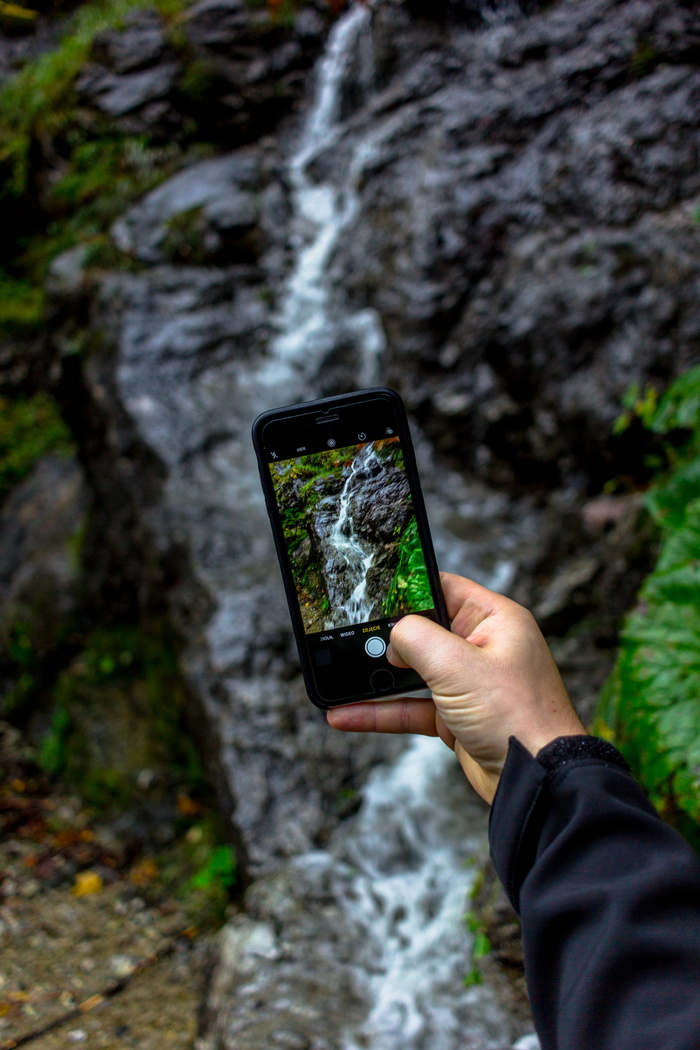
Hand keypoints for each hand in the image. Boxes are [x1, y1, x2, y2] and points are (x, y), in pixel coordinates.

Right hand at [327, 573, 584, 802]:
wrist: (539, 782)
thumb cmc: (517, 717)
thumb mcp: (457, 665)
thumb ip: (416, 638)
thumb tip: (392, 637)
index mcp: (495, 620)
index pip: (443, 588)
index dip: (407, 588)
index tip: (370, 591)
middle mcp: (483, 648)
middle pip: (423, 631)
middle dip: (385, 639)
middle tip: (346, 638)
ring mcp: (469, 684)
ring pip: (412, 673)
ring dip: (376, 679)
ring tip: (337, 677)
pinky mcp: (457, 717)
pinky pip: (411, 707)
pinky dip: (381, 711)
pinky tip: (347, 714)